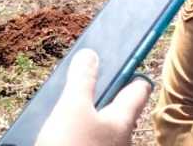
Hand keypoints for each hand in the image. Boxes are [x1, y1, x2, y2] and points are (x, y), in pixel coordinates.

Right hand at [35, 48, 152, 145]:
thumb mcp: (73, 108)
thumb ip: (83, 80)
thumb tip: (91, 54)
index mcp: (124, 118)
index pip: (139, 87)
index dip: (131, 69)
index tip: (121, 56)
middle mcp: (120, 136)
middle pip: (115, 105)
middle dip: (99, 92)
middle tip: (78, 80)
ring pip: (98, 125)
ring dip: (81, 113)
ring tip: (58, 107)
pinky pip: (85, 139)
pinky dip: (72, 131)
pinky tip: (53, 131)